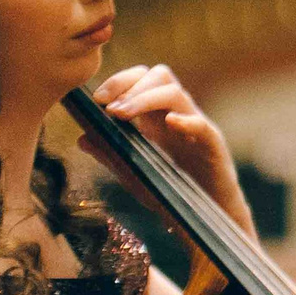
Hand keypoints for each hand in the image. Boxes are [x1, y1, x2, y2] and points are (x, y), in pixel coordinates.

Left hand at [92, 64, 251, 235]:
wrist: (205, 219)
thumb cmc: (172, 194)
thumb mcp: (134, 174)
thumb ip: (111, 156)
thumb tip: (82, 138)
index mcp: (157, 117)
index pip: (140, 80)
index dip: (119, 82)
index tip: (98, 101)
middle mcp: (176, 115)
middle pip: (160, 75)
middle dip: (130, 84)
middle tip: (110, 107)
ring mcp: (195, 128)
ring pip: (176, 93)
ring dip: (146, 98)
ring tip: (123, 115)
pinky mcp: (212, 146)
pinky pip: (201, 125)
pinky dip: (186, 120)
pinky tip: (171, 124)